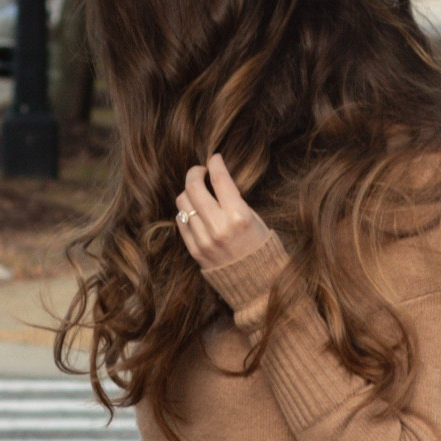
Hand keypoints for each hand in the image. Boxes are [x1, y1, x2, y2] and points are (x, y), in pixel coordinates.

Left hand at [176, 153, 271, 271]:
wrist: (256, 282)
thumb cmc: (258, 245)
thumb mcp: (253, 218)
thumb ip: (232, 198)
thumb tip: (214, 178)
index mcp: (238, 216)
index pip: (219, 178)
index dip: (215, 162)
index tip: (214, 158)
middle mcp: (218, 227)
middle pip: (193, 187)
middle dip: (195, 173)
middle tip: (200, 172)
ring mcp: (204, 240)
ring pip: (183, 202)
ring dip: (189, 192)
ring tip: (198, 194)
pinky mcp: (195, 250)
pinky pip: (181, 221)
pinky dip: (186, 212)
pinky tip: (195, 211)